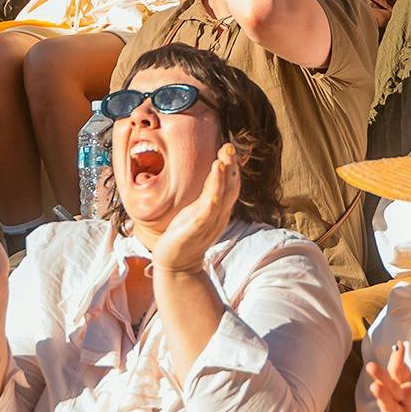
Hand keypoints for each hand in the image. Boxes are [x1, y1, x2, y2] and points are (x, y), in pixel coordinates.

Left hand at [153, 143, 240, 272]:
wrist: (178, 265)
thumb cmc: (187, 234)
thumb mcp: (200, 210)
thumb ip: (209, 193)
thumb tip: (214, 173)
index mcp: (220, 209)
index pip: (231, 184)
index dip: (232, 166)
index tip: (230, 147)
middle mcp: (219, 214)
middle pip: (230, 188)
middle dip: (230, 167)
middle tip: (229, 147)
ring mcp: (208, 223)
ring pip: (220, 198)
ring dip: (221, 180)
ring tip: (221, 161)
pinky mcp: (195, 231)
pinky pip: (206, 216)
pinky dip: (211, 204)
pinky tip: (212, 194)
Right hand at [365, 332, 410, 411]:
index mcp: (408, 385)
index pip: (399, 371)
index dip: (398, 359)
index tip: (399, 346)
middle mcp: (404, 401)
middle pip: (390, 389)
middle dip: (381, 378)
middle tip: (371, 366)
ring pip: (390, 408)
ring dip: (383, 399)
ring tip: (376, 388)